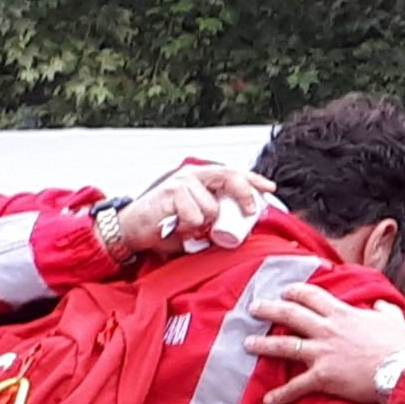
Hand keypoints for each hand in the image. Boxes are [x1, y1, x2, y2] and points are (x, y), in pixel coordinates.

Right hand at [118, 162, 275, 253]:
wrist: (134, 229)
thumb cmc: (167, 225)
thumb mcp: (199, 221)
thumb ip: (218, 219)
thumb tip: (244, 226)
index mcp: (202, 178)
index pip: (233, 174)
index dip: (253, 180)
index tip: (270, 189)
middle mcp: (193, 175)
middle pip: (229, 177)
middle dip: (244, 195)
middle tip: (249, 212)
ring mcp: (182, 182)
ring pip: (212, 207)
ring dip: (205, 223)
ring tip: (187, 226)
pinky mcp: (172, 193)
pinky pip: (195, 216)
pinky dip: (190, 226)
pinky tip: (177, 225)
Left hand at [246, 284, 404, 403]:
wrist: (399, 371)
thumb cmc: (398, 346)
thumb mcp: (394, 319)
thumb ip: (384, 310)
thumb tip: (380, 306)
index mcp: (342, 314)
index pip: (311, 296)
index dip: (295, 291)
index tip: (284, 291)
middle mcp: (327, 330)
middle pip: (290, 314)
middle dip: (269, 309)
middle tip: (253, 308)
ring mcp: (322, 353)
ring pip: (284, 345)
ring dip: (263, 345)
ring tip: (247, 344)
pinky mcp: (322, 377)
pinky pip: (296, 386)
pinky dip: (281, 394)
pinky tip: (268, 400)